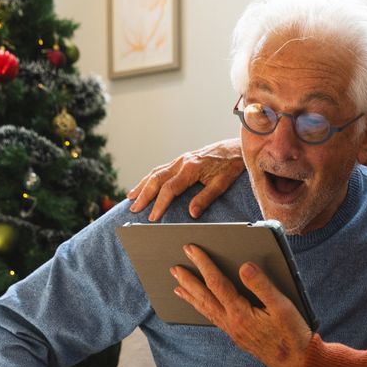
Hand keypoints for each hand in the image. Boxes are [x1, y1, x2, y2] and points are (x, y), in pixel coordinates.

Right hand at [127, 139, 244, 221]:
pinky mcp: (182, 160)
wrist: (235, 148)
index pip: (169, 189)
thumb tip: (192, 214)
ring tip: (131, 198)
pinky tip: (144, 185)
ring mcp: (180, 160)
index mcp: (191, 169)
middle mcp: (182, 162)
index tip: (152, 218)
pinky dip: (150, 178)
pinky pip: (161, 169)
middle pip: (156, 179)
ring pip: (155, 173)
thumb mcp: (222, 184)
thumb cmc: (231, 166)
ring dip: (142, 186)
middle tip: (134, 210)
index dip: (159, 204)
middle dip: (143, 196)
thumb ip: (206, 198)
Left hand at [171, 245, 312, 366]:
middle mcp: (232, 323)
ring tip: (178, 287)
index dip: (204, 264)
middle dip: (188, 281)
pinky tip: (202, 306)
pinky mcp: (237, 336)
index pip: (217, 283)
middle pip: (204, 298)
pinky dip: (203, 309)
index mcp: (241, 313)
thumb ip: (262, 285)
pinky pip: (213, 319)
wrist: (296, 364)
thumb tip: (244, 267)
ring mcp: (233, 331)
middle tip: (174, 268)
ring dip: (191, 296)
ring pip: (206, 310)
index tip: (192, 249)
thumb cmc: (292, 335)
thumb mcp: (282, 307)